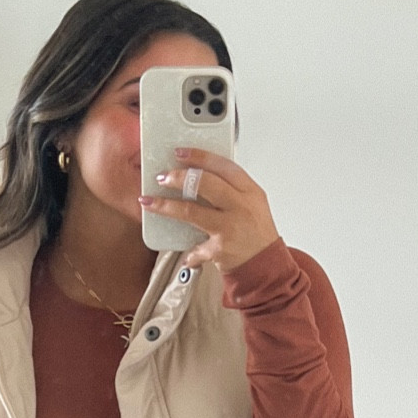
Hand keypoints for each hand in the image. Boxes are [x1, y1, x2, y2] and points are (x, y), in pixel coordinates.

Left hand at [138, 149, 280, 270]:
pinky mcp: (220, 248)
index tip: (180, 152)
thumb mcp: (252, 203)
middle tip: (163, 177)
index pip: (223, 165)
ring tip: (150, 202)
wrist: (267, 264)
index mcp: (249, 190)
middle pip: (205, 183)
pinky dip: (188, 252)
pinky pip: (195, 247)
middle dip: (179, 177)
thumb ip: (231, 188)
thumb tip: (199, 174)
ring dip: (166, 206)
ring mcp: (229, 227)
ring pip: (191, 211)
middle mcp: (240, 206)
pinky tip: (185, 254)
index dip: (199, 156)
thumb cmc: (257, 232)